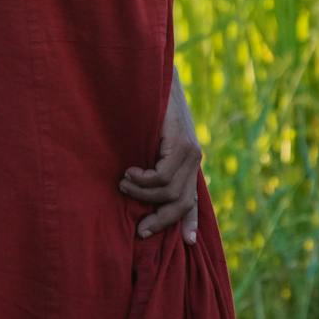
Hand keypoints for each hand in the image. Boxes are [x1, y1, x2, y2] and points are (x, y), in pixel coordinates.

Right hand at [119, 66, 201, 244]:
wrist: (152, 76)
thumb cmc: (143, 106)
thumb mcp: (148, 142)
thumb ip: (150, 162)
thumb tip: (139, 189)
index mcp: (188, 160)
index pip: (192, 198)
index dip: (190, 221)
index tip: (190, 242)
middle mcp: (194, 159)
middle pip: (181, 203)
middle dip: (160, 220)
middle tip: (139, 229)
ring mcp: (190, 152)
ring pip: (168, 192)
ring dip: (141, 193)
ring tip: (124, 182)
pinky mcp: (182, 144)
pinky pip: (162, 176)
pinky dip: (143, 180)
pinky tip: (130, 172)